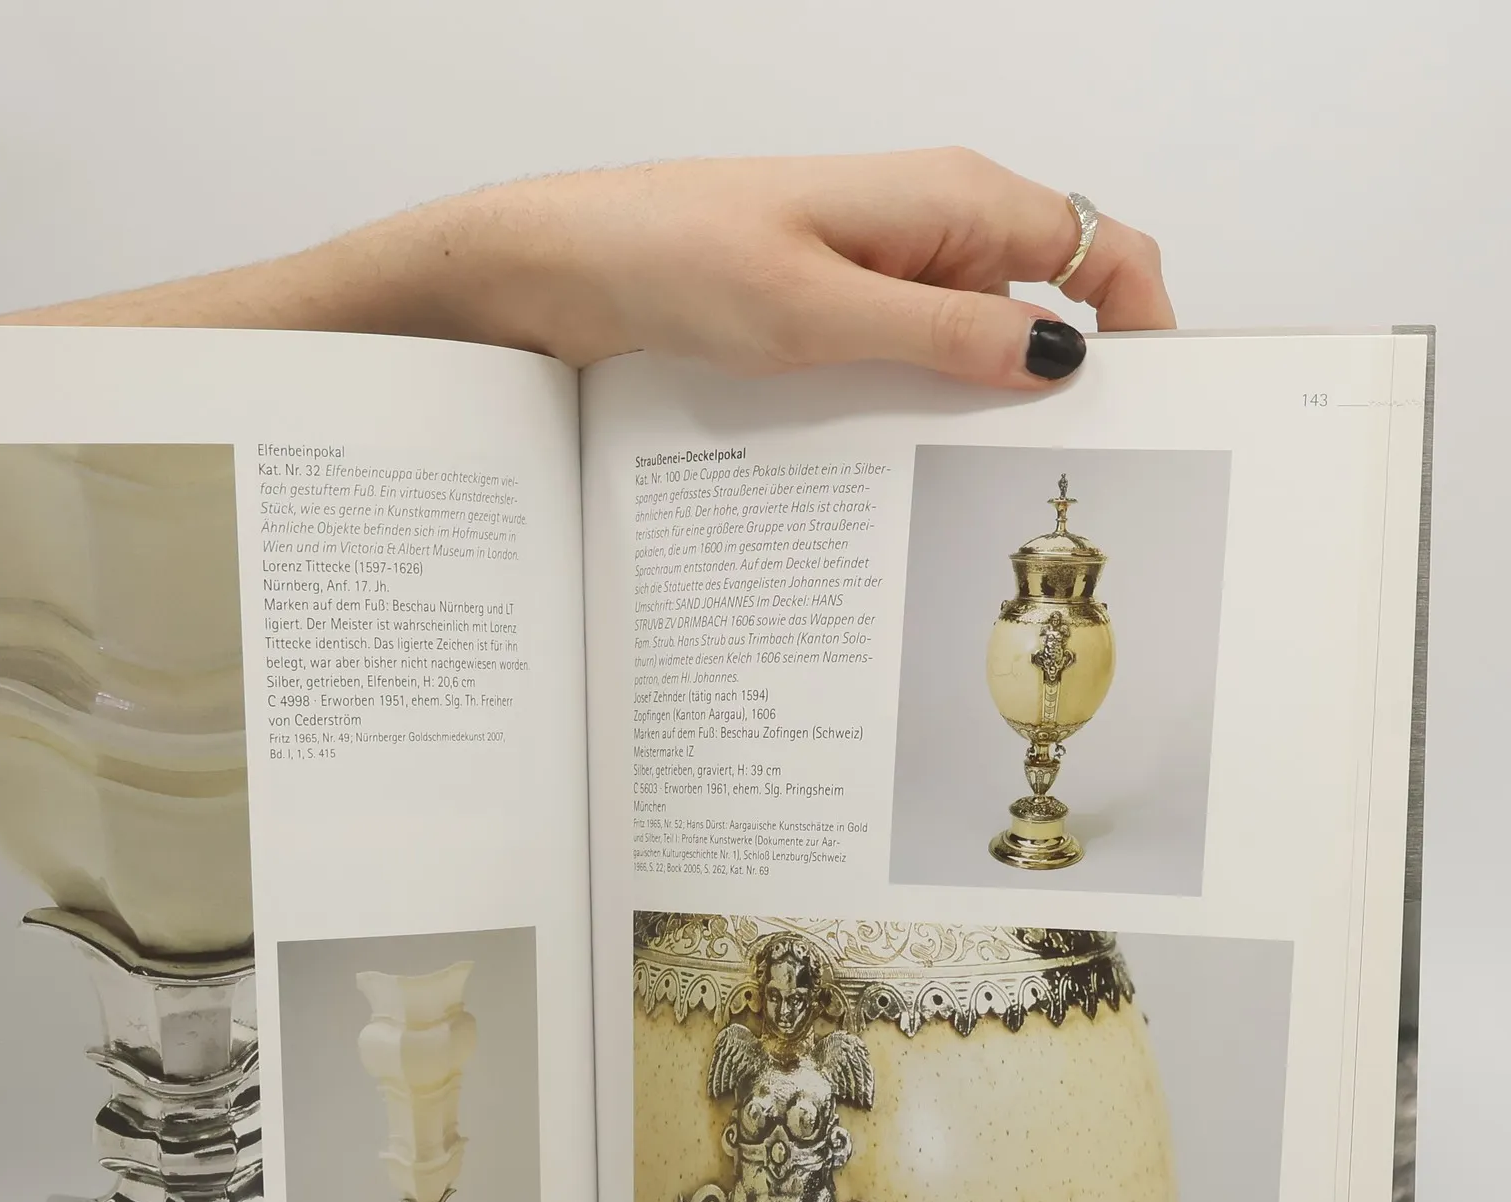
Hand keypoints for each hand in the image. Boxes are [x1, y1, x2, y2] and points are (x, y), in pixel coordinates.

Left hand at [0, 149, 1172, 387]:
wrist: (548, 269)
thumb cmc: (665, 257)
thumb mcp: (818, 309)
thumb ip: (948, 330)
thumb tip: (1065, 355)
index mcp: (947, 198)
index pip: (1100, 250)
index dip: (1146, 327)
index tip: (1153, 418)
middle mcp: (924, 228)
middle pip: (1050, 304)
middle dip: (1074, 387)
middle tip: (1068, 491)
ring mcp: (874, 275)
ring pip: (976, 344)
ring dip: (991, 412)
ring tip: (990, 503)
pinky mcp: (826, 316)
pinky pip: (908, 365)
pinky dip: (923, 415)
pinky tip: (908, 477)